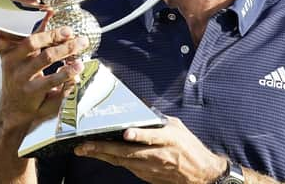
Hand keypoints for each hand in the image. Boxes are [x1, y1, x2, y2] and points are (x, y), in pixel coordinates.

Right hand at [0, 15, 87, 132]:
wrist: (11, 110)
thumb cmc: (20, 75)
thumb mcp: (22, 54)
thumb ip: (37, 35)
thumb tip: (50, 12)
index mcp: (12, 55)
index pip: (27, 42)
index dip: (41, 33)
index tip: (53, 16)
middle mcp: (17, 69)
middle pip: (43, 54)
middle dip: (63, 45)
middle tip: (80, 40)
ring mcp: (26, 84)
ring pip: (49, 75)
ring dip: (68, 68)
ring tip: (80, 63)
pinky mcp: (36, 99)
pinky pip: (56, 90)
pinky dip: (68, 82)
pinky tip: (76, 76)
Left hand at [74, 116, 226, 183]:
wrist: (200, 175)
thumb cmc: (189, 148)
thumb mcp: (178, 128)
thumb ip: (159, 120)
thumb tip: (142, 110)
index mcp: (169, 139)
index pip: (153, 137)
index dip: (140, 136)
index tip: (126, 133)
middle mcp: (158, 154)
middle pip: (129, 152)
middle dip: (105, 148)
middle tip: (85, 144)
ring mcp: (151, 167)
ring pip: (122, 161)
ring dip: (102, 155)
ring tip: (84, 149)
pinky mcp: (146, 175)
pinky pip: (125, 166)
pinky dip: (111, 159)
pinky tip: (98, 154)